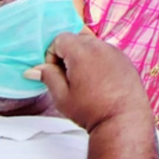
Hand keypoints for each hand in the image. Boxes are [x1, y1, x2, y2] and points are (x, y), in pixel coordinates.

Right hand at [27, 30, 152, 132]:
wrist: (123, 120)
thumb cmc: (91, 110)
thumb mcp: (62, 96)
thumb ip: (48, 77)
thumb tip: (32, 70)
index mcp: (82, 51)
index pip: (60, 38)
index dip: (52, 54)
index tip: (55, 73)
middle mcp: (100, 46)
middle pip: (77, 38)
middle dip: (67, 54)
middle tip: (68, 77)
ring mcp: (115, 51)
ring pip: (93, 44)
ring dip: (84, 56)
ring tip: (84, 80)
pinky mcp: (125, 59)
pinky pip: (107, 52)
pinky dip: (99, 60)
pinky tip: (99, 81)